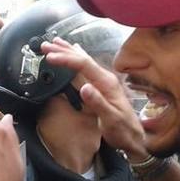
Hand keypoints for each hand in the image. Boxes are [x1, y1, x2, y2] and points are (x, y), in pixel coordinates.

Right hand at [42, 37, 149, 160]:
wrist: (134, 137)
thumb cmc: (123, 130)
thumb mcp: (111, 119)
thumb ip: (98, 102)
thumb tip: (84, 87)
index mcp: (107, 83)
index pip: (84, 65)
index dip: (66, 59)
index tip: (51, 57)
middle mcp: (105, 78)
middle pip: (82, 59)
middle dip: (63, 51)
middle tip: (45, 46)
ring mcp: (103, 81)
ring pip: (83, 61)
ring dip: (68, 52)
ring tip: (54, 43)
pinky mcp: (100, 86)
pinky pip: (85, 68)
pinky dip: (76, 59)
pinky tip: (74, 52)